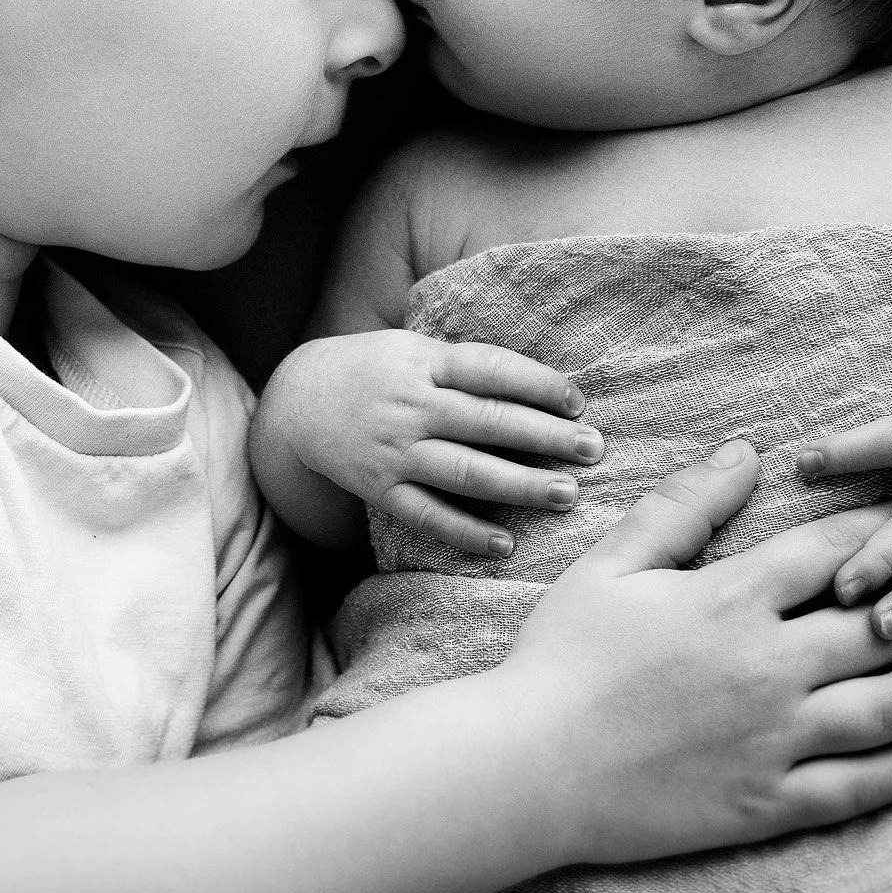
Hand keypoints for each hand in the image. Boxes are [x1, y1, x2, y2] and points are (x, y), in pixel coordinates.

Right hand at [261, 330, 601, 555]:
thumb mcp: (414, 348)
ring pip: (464, 472)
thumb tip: (542, 387)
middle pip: (487, 421)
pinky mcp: (380, 490)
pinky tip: (505, 544)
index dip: (536, 383)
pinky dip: (465, 532)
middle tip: (593, 448)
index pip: (489, 370)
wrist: (298, 400)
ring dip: (519, 485)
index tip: (577, 401)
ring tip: (567, 494)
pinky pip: (426, 515)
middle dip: (544, 436)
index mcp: (424, 364)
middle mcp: (411, 407)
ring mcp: (395, 451)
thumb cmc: (375, 369)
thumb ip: (467, 366)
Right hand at [505, 442, 891, 863]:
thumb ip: (684, 505)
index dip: (889, 525)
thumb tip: (745, 450)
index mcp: (731, 600)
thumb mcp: (612, 564)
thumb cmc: (561, 658)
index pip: (836, 551)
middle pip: (890, 627)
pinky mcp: (772, 801)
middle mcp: (769, 668)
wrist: (528, 767)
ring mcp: (776, 740)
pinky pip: (868, 782)